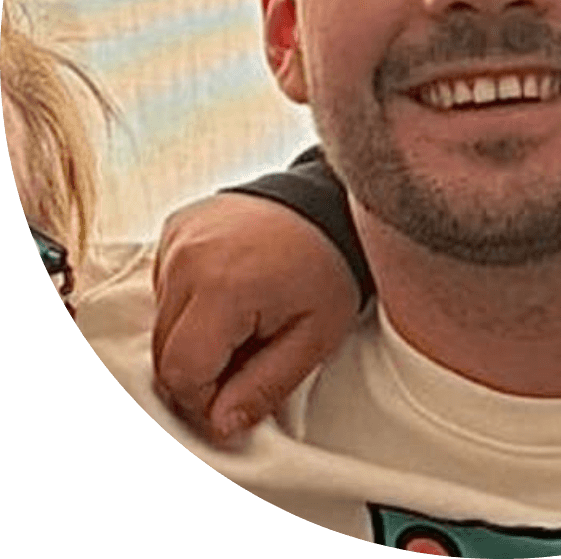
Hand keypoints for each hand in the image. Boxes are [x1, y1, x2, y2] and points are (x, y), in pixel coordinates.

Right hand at [152, 192, 358, 442]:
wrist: (328, 205)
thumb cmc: (328, 267)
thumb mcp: (314, 338)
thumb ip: (264, 388)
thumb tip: (220, 424)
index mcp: (222, 287)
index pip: (181, 374)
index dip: (207, 398)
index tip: (238, 392)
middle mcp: (187, 258)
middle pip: (163, 352)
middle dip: (202, 370)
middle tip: (249, 356)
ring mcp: (177, 239)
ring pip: (161, 322)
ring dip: (195, 335)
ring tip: (246, 319)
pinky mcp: (175, 228)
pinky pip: (165, 288)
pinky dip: (191, 303)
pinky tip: (231, 292)